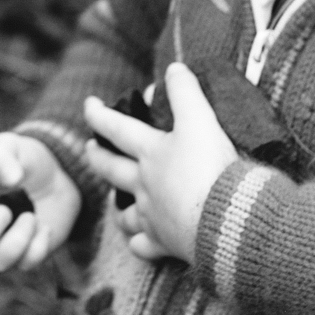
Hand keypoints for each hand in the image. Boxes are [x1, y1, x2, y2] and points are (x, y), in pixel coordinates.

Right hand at [0, 132, 82, 272]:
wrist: (57, 176)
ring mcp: (1, 245)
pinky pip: (25, 265)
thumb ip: (1, 155)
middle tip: (7, 210)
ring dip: (14, 243)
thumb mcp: (10, 145)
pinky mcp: (25, 255)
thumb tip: (11, 181)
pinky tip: (44, 226)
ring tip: (30, 217)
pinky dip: (38, 246)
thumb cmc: (24, 159)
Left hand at [83, 63, 238, 264]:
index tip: (88, 105)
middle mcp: (144, 185)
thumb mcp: (201, 121)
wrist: (226, 220)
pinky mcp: (166, 243)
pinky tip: (139, 242)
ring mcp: (152, 216)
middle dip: (98, 156)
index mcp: (151, 153)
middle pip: (111, 169)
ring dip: (118, 206)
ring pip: (124, 212)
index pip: (117, 128)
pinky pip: (144, 246)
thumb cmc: (211, 169)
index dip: (99, 114)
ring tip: (116, 204)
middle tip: (89, 149)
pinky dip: (140, 243)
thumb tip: (175, 68)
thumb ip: (187, 93)